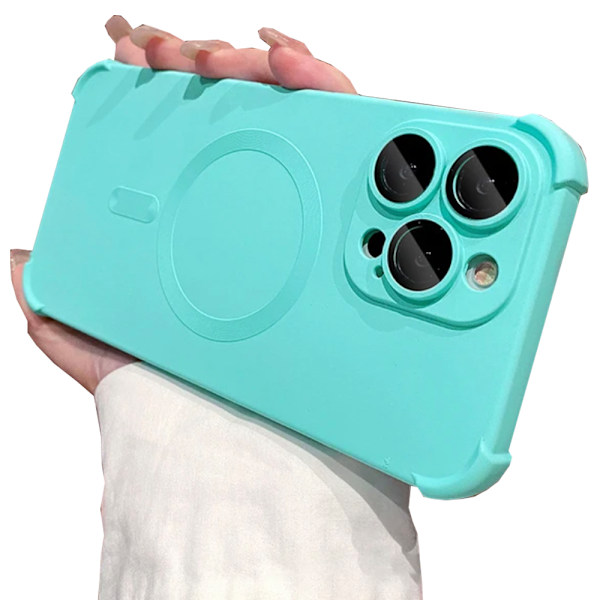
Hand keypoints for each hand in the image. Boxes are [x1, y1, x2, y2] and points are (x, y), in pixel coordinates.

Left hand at [11, 16, 355, 393]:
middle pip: (235, 114)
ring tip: (233, 53)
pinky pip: (339, 130)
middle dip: (203, 62)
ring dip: (256, 64)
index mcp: (202, 233)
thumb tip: (22, 262)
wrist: (243, 430)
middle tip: (171, 55)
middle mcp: (252, 217)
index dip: (157, 86)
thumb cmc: (184, 392)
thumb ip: (61, 316)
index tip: (132, 56)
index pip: (183, 140)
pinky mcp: (336, 212)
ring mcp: (297, 211)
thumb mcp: (107, 350)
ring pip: (287, 109)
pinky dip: (318, 82)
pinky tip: (287, 65)